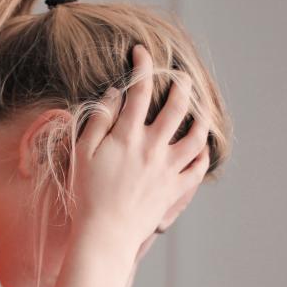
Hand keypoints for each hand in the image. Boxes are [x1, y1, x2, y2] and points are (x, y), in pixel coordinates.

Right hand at [69, 44, 210, 259]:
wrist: (105, 234)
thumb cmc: (87, 195)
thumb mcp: (82, 153)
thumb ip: (99, 121)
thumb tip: (116, 94)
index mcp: (128, 136)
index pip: (140, 90)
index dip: (143, 65)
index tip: (142, 52)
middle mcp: (153, 148)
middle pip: (178, 106)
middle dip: (181, 84)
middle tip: (181, 75)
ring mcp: (168, 169)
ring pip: (197, 135)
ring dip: (201, 117)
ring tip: (199, 107)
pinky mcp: (175, 189)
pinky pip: (198, 168)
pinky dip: (203, 153)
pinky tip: (201, 146)